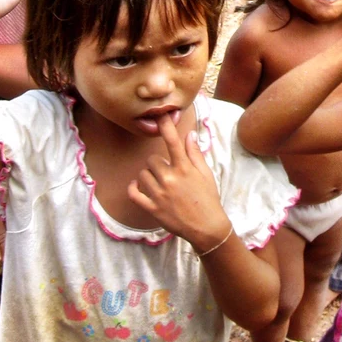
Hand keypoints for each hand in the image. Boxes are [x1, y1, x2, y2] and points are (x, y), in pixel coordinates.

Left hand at [128, 115, 231, 250]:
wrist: (207, 227)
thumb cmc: (208, 198)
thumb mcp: (205, 174)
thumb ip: (195, 153)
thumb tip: (189, 134)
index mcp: (184, 169)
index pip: (173, 142)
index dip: (165, 126)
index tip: (160, 114)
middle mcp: (170, 179)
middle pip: (152, 160)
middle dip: (157, 163)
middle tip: (166, 172)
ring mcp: (160, 195)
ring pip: (143, 175)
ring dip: (148, 176)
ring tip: (158, 183)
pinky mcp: (153, 209)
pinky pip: (134, 194)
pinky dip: (134, 188)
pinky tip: (138, 187)